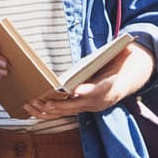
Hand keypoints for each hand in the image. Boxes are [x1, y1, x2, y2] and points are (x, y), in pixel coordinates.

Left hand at [25, 41, 154, 119]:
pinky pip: (62, 113)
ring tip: (31, 105)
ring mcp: (89, 107)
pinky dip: (48, 113)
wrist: (127, 79)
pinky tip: (33, 110)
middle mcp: (98, 101)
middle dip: (58, 104)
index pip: (97, 90)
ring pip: (66, 112)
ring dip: (48, 110)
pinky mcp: (80, 108)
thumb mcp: (121, 57)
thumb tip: (126, 44)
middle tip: (43, 101)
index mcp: (109, 87)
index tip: (74, 91)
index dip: (86, 92)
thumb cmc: (119, 64)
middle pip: (76, 106)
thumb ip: (118, 53)